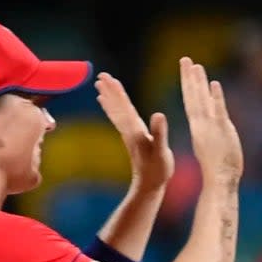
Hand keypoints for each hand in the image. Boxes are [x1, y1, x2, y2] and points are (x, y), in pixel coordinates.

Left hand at [96, 72, 173, 189]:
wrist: (149, 186)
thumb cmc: (157, 170)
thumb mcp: (162, 151)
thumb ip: (160, 133)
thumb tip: (158, 114)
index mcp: (136, 131)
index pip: (124, 107)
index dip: (116, 92)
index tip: (107, 78)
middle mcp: (130, 131)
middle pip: (117, 107)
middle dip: (110, 91)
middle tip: (100, 75)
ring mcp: (130, 135)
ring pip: (117, 113)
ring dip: (110, 98)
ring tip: (100, 86)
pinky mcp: (133, 139)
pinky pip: (120, 120)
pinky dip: (113, 110)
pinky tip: (109, 105)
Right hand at [180, 57, 242, 181]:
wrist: (220, 181)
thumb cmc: (219, 168)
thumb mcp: (213, 144)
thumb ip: (214, 129)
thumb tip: (216, 119)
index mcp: (198, 128)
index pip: (191, 102)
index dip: (188, 85)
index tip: (187, 70)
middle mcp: (201, 125)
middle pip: (193, 96)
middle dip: (189, 77)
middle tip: (185, 59)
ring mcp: (210, 127)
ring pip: (201, 100)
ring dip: (198, 82)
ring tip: (194, 65)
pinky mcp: (222, 131)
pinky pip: (218, 111)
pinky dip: (216, 98)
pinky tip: (213, 84)